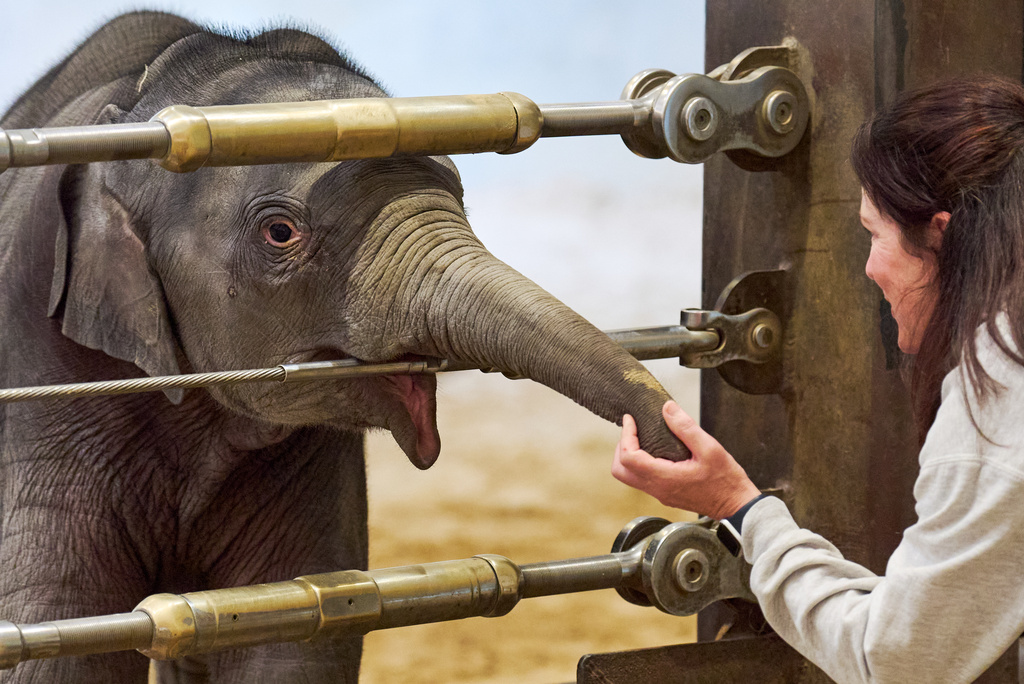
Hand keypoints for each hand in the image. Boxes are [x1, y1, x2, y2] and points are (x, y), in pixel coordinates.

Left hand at [612, 401, 761, 519]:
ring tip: (642, 437)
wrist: (736, 506)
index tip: (630, 419)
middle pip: (620, 471)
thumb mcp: (709, 448)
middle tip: (632, 429)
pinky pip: (643, 479)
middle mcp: (658, 489)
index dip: (625, 435)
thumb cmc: (726, 480)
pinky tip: (655, 449)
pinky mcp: (666, 494)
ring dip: (629, 455)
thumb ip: (686, 428)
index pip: (629, 458)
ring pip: (630, 477)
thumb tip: (667, 408)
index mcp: (664, 478)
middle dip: (621, 447)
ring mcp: (661, 494)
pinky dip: (641, 463)